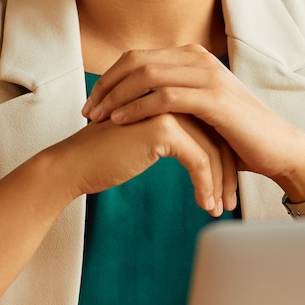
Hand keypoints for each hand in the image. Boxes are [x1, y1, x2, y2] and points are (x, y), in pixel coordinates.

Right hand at [45, 111, 236, 215]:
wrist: (74, 164)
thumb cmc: (107, 156)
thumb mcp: (148, 139)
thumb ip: (174, 135)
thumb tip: (207, 155)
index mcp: (171, 95)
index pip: (210, 126)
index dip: (223, 159)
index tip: (227, 189)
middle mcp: (173, 96)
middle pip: (216, 135)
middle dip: (227, 173)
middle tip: (230, 203)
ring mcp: (169, 109)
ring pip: (212, 149)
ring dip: (219, 184)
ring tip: (218, 209)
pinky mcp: (163, 128)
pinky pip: (199, 160)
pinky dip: (205, 185)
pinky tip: (205, 205)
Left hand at [81, 45, 304, 201]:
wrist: (276, 148)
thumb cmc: (236, 135)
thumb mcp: (199, 109)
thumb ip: (172, 97)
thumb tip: (134, 103)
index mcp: (192, 57)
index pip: (138, 57)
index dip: (109, 78)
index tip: (90, 102)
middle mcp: (199, 59)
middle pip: (137, 62)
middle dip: (106, 86)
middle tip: (86, 111)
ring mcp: (208, 76)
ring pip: (147, 76)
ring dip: (116, 97)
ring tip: (96, 119)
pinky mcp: (214, 99)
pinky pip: (165, 98)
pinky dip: (137, 108)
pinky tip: (120, 123)